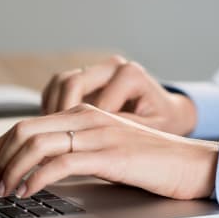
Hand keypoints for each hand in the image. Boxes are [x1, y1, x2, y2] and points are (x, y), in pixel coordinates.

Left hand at [0, 104, 218, 199]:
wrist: (190, 162)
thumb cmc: (147, 159)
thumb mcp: (102, 148)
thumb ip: (72, 150)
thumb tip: (36, 169)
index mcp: (81, 112)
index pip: (25, 125)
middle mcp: (85, 117)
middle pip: (24, 130)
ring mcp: (96, 134)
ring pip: (37, 145)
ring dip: (13, 170)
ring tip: (5, 190)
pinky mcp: (109, 155)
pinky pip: (61, 164)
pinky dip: (37, 178)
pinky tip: (29, 191)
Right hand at [41, 55, 196, 135]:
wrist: (167, 113)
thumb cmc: (161, 125)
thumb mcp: (149, 131)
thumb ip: (119, 132)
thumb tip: (88, 141)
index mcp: (131, 76)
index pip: (95, 100)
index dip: (83, 129)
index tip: (75, 150)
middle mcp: (112, 67)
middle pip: (72, 83)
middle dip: (60, 115)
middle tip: (56, 142)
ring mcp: (97, 69)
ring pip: (60, 82)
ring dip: (52, 110)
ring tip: (52, 136)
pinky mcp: (84, 78)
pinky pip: (57, 86)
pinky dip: (51, 106)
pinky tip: (53, 127)